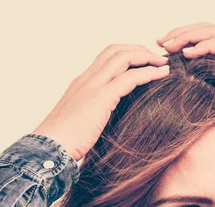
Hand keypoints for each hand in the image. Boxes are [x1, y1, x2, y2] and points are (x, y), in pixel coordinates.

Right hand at [33, 45, 170, 161]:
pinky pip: (131, 77)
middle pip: (116, 50)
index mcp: (83, 83)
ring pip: (124, 57)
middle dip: (140, 50)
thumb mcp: (84, 121)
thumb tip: (114, 121)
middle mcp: (87, 78)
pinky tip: (162, 76)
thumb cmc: (67, 142)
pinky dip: (149, 73)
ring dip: (147, 57)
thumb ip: (97, 114)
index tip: (146, 62)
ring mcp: (93, 85)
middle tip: (158, 60)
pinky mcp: (102, 97)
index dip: (128, 54)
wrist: (51, 147)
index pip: (107, 56)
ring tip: (164, 64)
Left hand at [156, 23, 214, 118]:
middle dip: (179, 33)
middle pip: (204, 29)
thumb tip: (209, 99)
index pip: (208, 38)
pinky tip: (187, 54)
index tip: (166, 50)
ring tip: (167, 45)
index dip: (186, 40)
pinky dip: (203, 47)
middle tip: (158, 42)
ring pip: (210, 33)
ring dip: (186, 37)